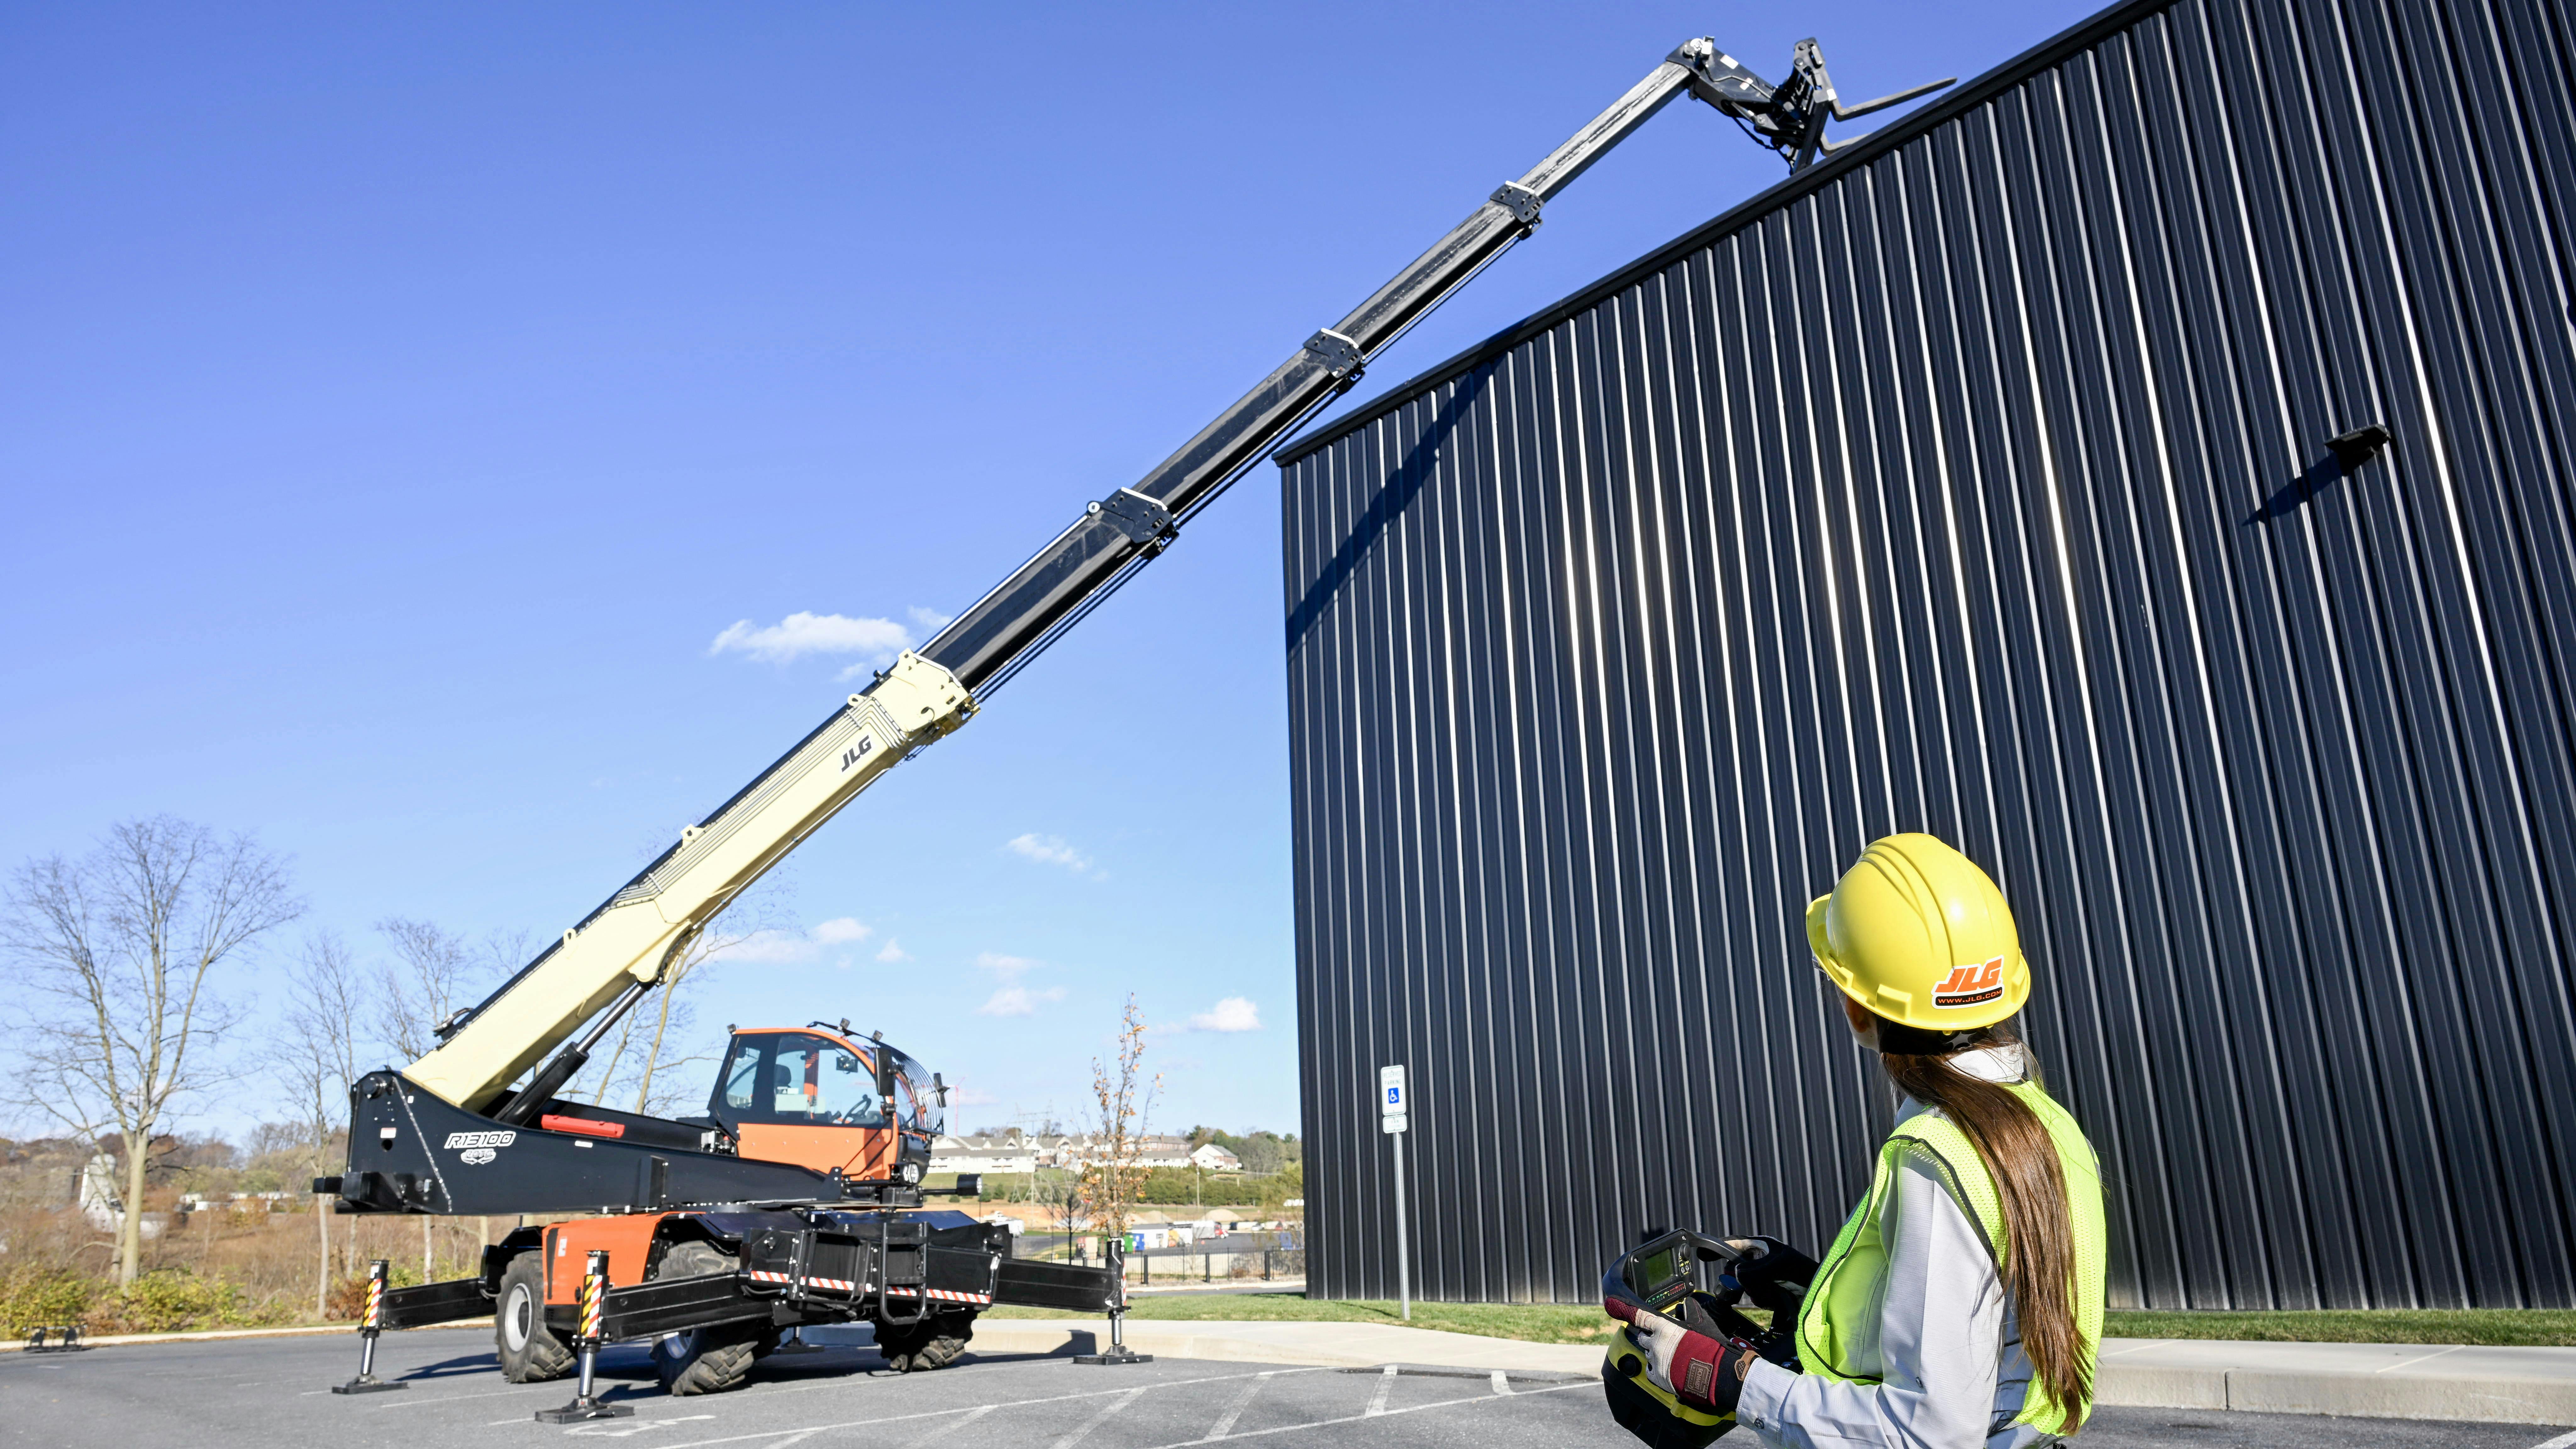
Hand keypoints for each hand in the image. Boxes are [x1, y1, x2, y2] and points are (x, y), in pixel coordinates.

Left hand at [1630, 1309, 1756, 1414]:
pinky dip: (1654, 1370)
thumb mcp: (1701, 1323)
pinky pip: (1649, 1372)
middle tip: (1659, 1341)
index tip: (1620, 1309)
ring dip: (1654, 1355)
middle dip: (1649, 1338)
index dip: (1634, 1315)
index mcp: (1664, 1328)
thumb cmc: (1709, 1347)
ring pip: (1647, 1355)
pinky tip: (1662, 1369)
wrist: (1715, 1374)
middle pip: (1643, 1338)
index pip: (1642, 1318)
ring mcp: (1656, 1362)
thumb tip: (1687, 1305)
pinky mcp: (1659, 1379)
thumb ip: (1690, 1312)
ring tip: (1668, 1357)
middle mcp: (1656, 1344)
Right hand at [1720, 1236, 1818, 1316]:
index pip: (1733, 1244)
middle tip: (1756, 1284)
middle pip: (1736, 1269)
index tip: (1702, 1254)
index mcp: (1762, 1246)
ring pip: (1745, 1285)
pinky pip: (1755, 1296)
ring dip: (1759, 1291)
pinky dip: (1765, 1299)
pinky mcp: (1769, 1292)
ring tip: (1775, 1291)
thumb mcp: (1778, 1265)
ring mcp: (1764, 1277)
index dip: (1716, 1248)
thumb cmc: (1805, 1272)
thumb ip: (1754, 1269)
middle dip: (1744, 1279)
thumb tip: (1736, 1274)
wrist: (1823, 1294)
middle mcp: (1760, 1261)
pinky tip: (1777, 1299)